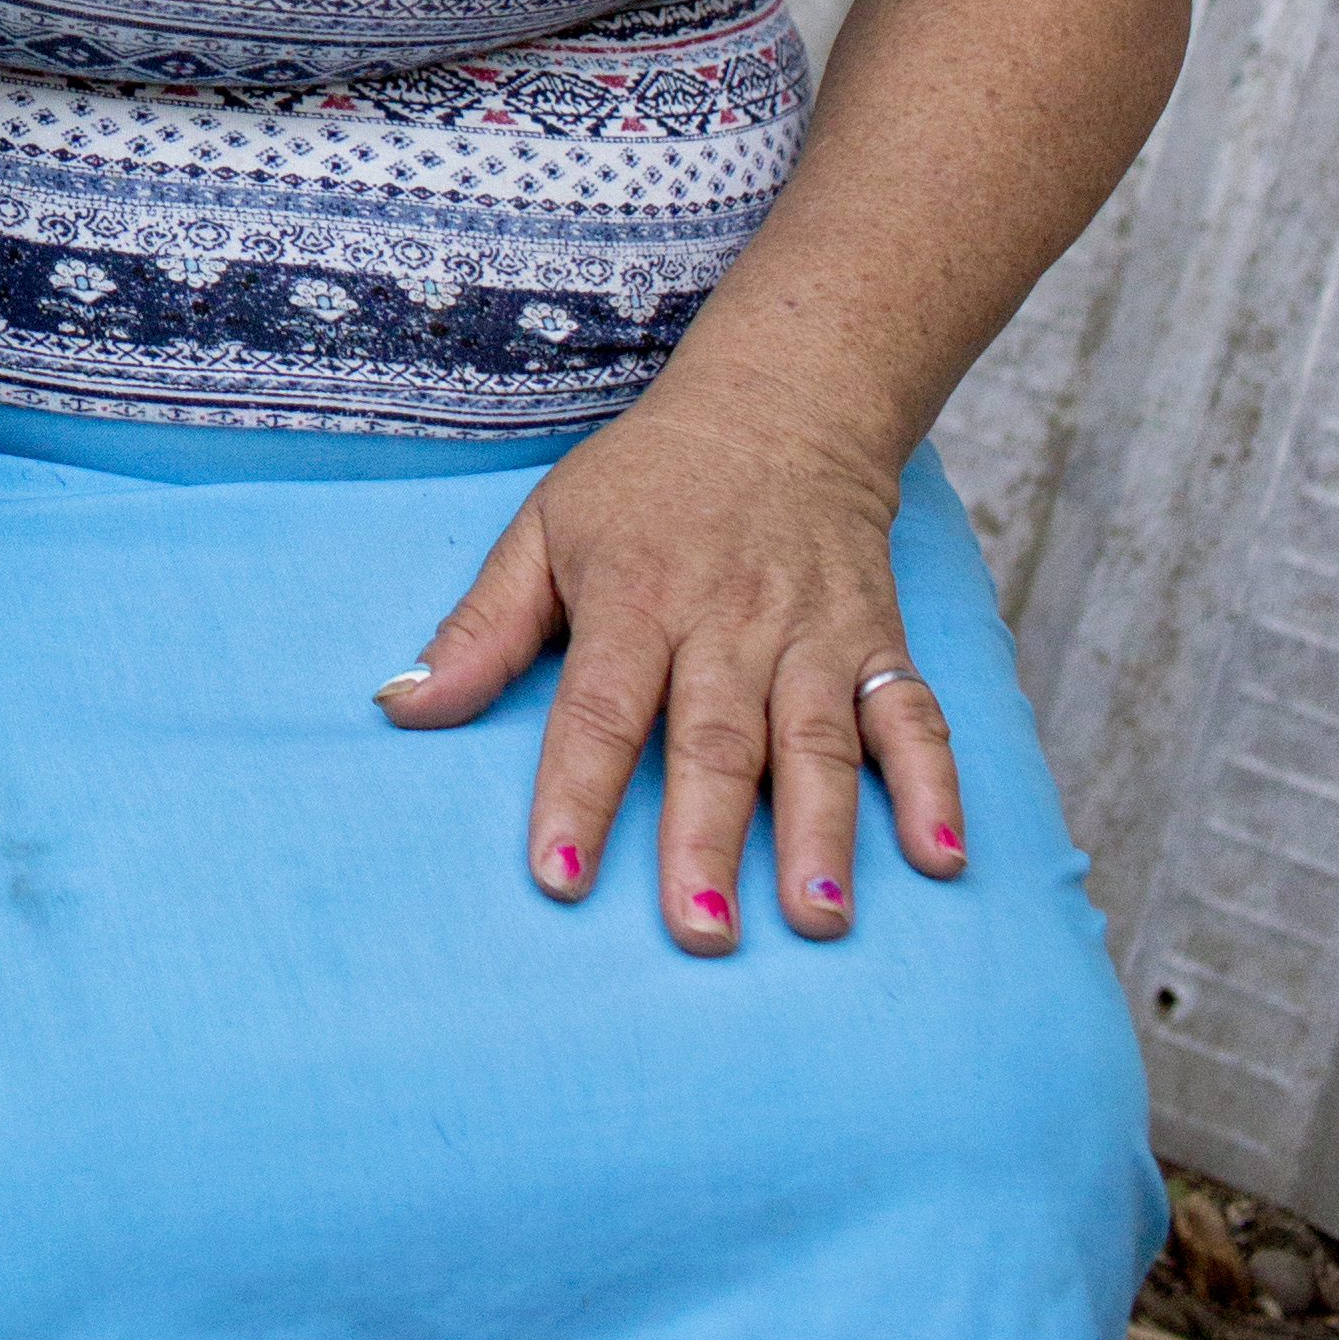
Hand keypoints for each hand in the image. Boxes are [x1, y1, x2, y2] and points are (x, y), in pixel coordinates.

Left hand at [375, 379, 967, 947]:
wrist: (779, 404)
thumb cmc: (643, 485)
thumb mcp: (544, 531)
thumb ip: (481, 629)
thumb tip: (399, 708)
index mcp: (635, 597)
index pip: (600, 706)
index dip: (578, 791)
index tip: (560, 874)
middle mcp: (728, 620)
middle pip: (715, 740)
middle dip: (706, 841)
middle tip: (700, 935)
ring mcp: (812, 634)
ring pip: (816, 741)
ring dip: (821, 833)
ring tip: (817, 919)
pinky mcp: (879, 641)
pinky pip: (913, 715)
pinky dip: (932, 783)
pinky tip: (939, 856)